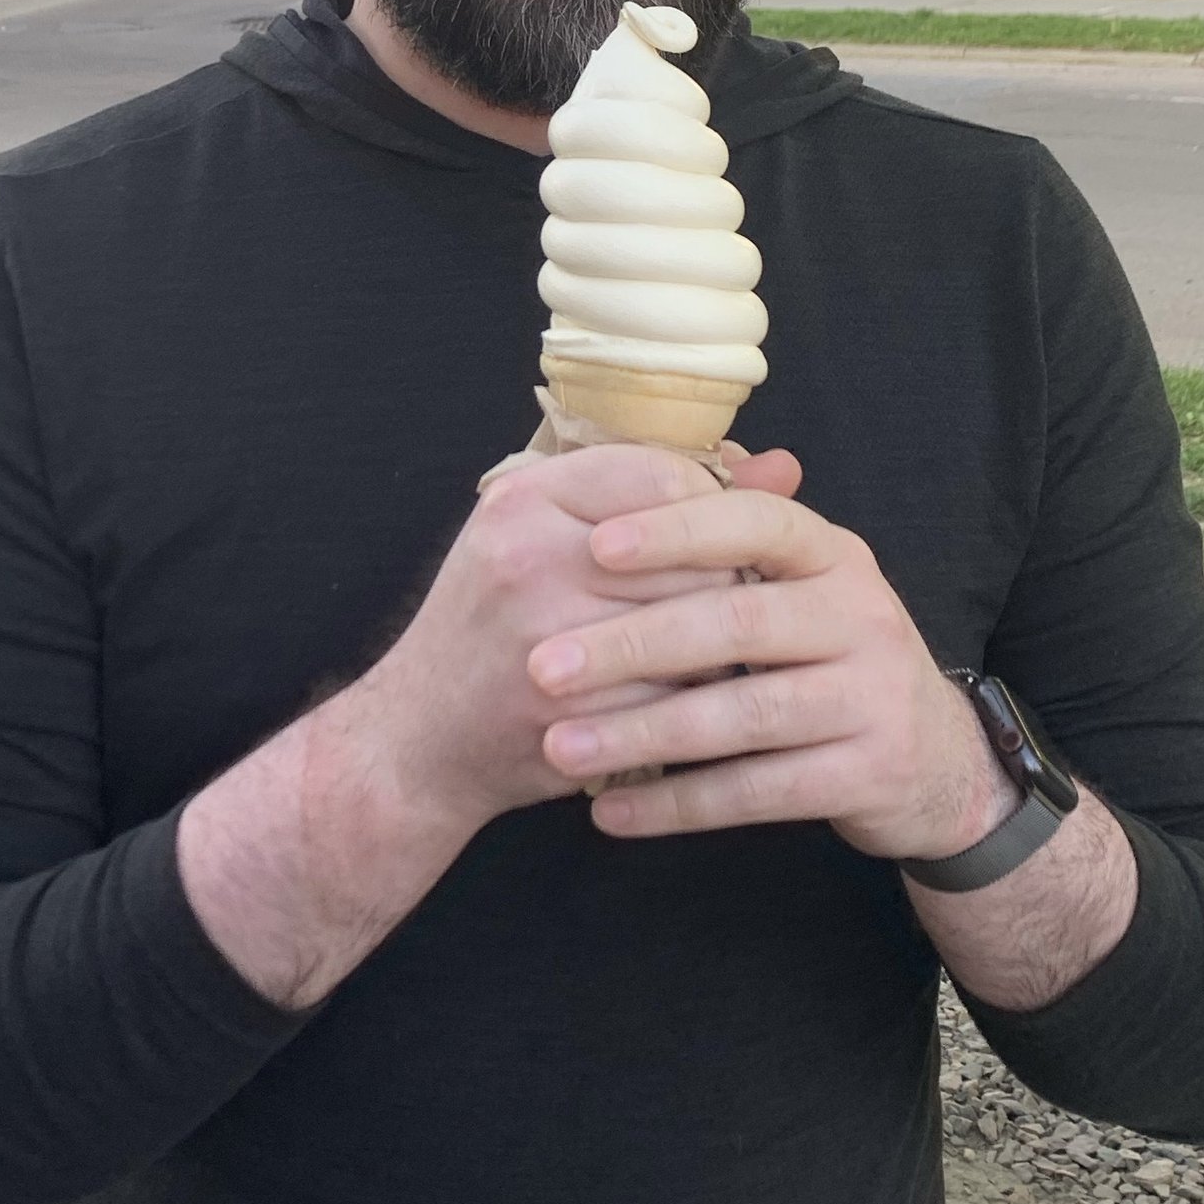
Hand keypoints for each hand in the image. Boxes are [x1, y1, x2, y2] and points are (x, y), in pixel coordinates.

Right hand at [351, 438, 804, 847]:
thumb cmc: (494, 624)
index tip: (711, 542)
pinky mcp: (570, 707)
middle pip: (694, 552)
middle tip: (707, 607)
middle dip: (718, 583)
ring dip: (715, 645)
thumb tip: (784, 467)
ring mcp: (547, 634)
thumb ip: (658, 496)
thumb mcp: (550, 536)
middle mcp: (530, 554)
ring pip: (698, 624)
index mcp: (525, 497)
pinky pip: (679, 694)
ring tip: (694, 652)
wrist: (419, 736)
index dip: (709, 512)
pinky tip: (669, 702)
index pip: (665, 475)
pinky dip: (690, 701)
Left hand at [524, 454, 1009, 861]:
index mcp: (831, 554)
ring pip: (742, 715)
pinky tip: (612, 812)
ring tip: (561, 748)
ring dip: (642, 732)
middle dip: (631, 644)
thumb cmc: (829, 657)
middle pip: (737, 622)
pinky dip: (678, 803)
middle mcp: (861, 614)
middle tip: (543, 666)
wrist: (935, 761)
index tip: (594, 546)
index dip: (677, 531)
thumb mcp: (798, 586)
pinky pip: (757, 792)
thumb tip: (630, 469)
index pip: (755, 523)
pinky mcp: (867, 774)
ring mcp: (871, 697)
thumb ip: (727, 539)